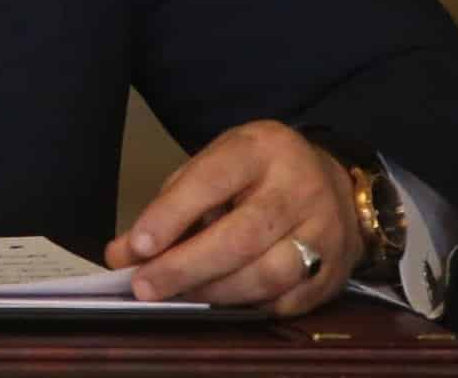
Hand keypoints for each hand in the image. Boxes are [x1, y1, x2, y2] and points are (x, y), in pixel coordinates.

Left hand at [104, 120, 360, 315]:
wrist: (332, 182)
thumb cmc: (257, 174)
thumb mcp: (214, 166)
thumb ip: (169, 206)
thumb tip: (122, 255)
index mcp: (261, 149)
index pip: (211, 182)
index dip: (170, 216)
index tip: (136, 247)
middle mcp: (299, 188)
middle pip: (241, 236)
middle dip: (186, 266)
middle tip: (145, 287)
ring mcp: (324, 232)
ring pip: (267, 275)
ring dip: (213, 292)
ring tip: (177, 296)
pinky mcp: (335, 272)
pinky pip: (286, 301)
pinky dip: (246, 307)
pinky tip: (219, 303)